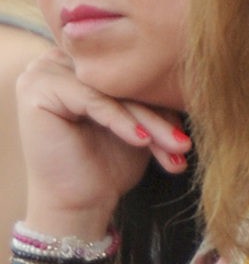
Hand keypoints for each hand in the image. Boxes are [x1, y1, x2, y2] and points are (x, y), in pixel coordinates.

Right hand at [16, 48, 190, 231]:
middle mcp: (59, 59)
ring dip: (148, 122)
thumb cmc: (107, 166)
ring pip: (111, 92)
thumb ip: (155, 99)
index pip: (132, 75)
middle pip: (122, 83)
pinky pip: (90, 100)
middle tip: (185, 145)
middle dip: (159, 116)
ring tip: (175, 147)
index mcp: (82, 62)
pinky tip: (142, 140)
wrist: (78, 205)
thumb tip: (195, 82)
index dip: (164, 103)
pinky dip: (120, 121)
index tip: (189, 133)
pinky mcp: (37, 88)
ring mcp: (43, 70)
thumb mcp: (140, 126)